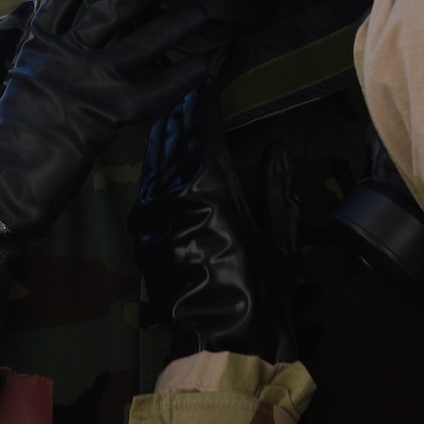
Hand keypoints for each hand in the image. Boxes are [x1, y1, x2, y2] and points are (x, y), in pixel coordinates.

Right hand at [0, 0, 209, 352]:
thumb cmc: (4, 141)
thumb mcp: (21, 84)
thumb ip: (46, 58)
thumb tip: (60, 37)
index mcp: (38, 45)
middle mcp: (63, 56)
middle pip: (110, 5)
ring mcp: (85, 83)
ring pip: (139, 41)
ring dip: (174, 22)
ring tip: (201, 2)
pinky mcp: (104, 116)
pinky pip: (151, 94)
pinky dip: (177, 81)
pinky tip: (201, 70)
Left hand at [131, 85, 296, 362]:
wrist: (219, 342)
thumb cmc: (260, 292)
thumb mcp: (281, 239)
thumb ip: (277, 190)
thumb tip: (278, 151)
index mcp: (213, 190)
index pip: (204, 134)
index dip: (204, 105)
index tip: (205, 80)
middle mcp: (176, 196)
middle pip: (174, 141)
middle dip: (181, 111)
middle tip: (184, 84)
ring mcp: (154, 215)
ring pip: (156, 161)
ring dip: (164, 133)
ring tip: (170, 108)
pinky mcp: (143, 234)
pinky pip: (147, 187)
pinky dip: (154, 164)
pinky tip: (157, 152)